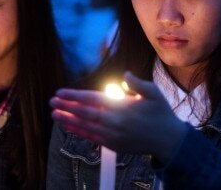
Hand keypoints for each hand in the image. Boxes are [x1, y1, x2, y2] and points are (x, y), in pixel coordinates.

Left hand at [50, 71, 186, 162]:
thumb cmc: (161, 114)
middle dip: (66, 107)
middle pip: (85, 113)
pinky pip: (92, 137)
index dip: (75, 96)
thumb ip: (137, 83)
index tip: (61, 92)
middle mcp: (115, 122)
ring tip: (53, 114)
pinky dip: (78, 132)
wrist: (169, 141)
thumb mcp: (154, 93)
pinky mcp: (113, 145)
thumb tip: (125, 75)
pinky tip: (68, 126)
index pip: (92, 99)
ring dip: (68, 120)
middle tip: (51, 101)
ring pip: (85, 127)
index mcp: (122, 107)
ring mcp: (113, 135)